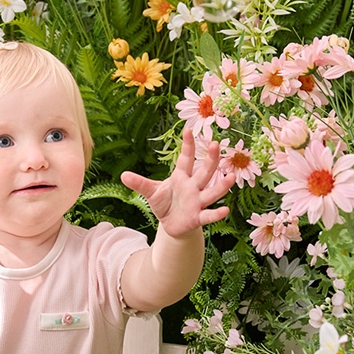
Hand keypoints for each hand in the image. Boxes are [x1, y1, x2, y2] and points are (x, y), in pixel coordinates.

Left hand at [120, 128, 235, 237]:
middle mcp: (193, 186)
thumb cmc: (165, 203)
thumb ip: (139, 183)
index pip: (186, 158)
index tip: (188, 130)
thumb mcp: (151, 192)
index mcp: (182, 177)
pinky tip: (226, 210)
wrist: (171, 224)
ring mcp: (198, 201)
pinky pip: (209, 215)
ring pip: (211, 191)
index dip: (187, 145)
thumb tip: (122, 175)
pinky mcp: (198, 217)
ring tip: (231, 176)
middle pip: (204, 171)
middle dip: (210, 159)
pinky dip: (216, 214)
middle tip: (215, 144)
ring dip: (221, 185)